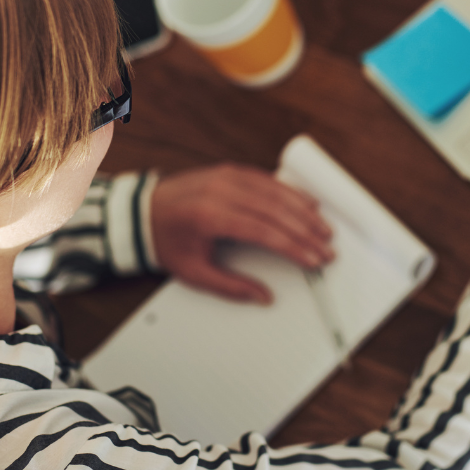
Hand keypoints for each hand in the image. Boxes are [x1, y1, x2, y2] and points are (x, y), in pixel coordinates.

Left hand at [150, 164, 334, 303]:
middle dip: (307, 231)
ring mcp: (227, 177)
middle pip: (276, 210)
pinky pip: (267, 179)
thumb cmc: (166, 241)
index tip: (313, 260)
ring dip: (304, 211)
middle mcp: (222, 191)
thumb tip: (264, 298)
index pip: (264, 231)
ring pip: (276, 192)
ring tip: (324, 229)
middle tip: (327, 248)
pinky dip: (291, 192)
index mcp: (211, 216)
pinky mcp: (230, 171)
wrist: (142, 212)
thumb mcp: (194, 272)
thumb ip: (231, 286)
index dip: (293, 247)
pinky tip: (307, 203)